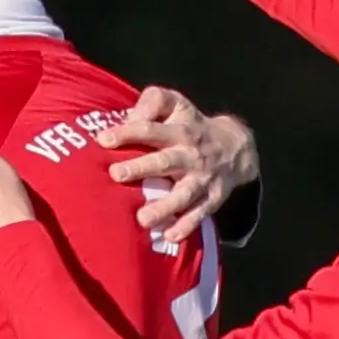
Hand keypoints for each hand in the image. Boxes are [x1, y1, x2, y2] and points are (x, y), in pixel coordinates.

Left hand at [102, 86, 255, 237]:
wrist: (235, 148)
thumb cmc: (190, 125)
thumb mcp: (176, 103)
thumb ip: (153, 102)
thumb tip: (127, 117)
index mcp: (179, 130)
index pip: (151, 129)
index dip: (127, 132)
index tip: (103, 139)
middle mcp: (190, 154)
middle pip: (165, 161)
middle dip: (141, 168)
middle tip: (115, 175)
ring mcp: (201, 178)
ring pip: (183, 194)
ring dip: (163, 206)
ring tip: (142, 219)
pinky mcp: (212, 198)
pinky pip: (199, 214)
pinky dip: (186, 225)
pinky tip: (170, 236)